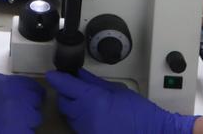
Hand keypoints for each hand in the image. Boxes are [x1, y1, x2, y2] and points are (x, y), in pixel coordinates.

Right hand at [0, 74, 43, 133]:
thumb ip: (2, 82)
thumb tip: (15, 85)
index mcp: (11, 85)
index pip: (35, 88)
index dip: (32, 94)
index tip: (30, 99)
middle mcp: (19, 101)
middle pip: (36, 106)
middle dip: (28, 109)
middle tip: (16, 114)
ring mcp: (19, 120)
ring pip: (33, 122)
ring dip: (25, 123)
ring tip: (8, 125)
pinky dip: (19, 133)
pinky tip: (6, 131)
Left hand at [45, 69, 195, 133]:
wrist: (150, 132)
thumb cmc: (139, 112)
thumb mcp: (117, 90)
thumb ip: (95, 82)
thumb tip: (81, 74)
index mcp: (92, 99)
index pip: (66, 86)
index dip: (57, 78)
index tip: (52, 74)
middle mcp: (85, 116)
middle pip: (63, 102)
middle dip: (66, 93)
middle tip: (74, 87)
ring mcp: (85, 130)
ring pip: (68, 115)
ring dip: (72, 107)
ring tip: (87, 102)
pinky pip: (76, 126)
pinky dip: (79, 119)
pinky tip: (92, 114)